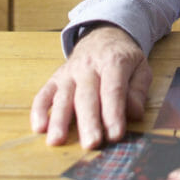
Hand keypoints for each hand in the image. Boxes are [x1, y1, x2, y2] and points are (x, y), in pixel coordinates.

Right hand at [29, 24, 151, 148]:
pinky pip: (44, 94)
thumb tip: (134, 112)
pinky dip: (39, 110)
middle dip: (88, 122)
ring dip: (59, 120)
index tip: (115, 135)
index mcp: (113, 62)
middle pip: (87, 97)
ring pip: (63, 97)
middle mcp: (88, 66)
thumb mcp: (141, 67)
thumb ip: (138, 90)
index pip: (113, 90)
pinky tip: (39, 127)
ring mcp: (69, 72)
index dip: (114, 113)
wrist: (102, 35)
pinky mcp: (55, 79)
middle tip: (91, 143)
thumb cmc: (123, 58)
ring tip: (57, 140)